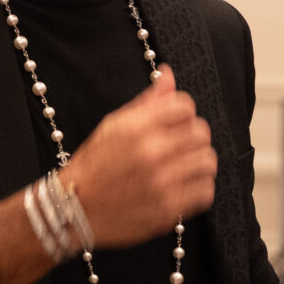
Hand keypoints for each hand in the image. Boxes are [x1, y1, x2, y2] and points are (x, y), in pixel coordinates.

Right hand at [59, 65, 217, 246]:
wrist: (76, 209)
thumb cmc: (94, 165)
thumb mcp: (113, 126)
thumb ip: (146, 102)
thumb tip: (168, 74)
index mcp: (135, 128)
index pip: (184, 106)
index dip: (183, 113)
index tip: (177, 122)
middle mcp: (150, 153)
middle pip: (201, 133)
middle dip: (193, 136)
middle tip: (181, 146)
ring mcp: (161, 183)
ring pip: (207, 161)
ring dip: (199, 162)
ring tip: (185, 166)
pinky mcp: (168, 209)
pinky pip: (205, 191)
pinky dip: (199, 187)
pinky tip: (184, 186)